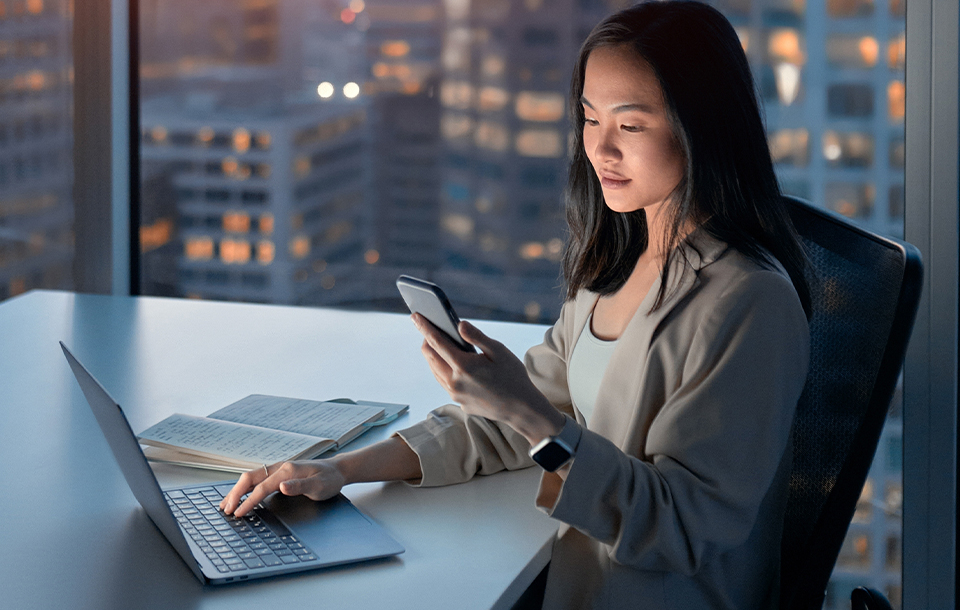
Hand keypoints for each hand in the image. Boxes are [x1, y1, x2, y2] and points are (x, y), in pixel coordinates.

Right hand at [219, 460, 345, 517]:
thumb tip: (282, 487)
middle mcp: (280, 467)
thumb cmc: (329, 479)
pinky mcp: (279, 474)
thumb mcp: (320, 485)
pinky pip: (257, 479)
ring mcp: (278, 469)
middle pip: (250, 479)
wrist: (337, 470)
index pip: (262, 487)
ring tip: (225, 504)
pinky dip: (245, 488)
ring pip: (251, 478)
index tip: (238, 513)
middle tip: (226, 510)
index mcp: (287, 470)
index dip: (248, 501)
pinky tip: (240, 495)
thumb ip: (300, 486)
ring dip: (237, 490)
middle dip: (235, 494)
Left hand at [413, 313, 563, 444]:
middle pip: (431, 357)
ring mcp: (456, 395)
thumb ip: (476, 337)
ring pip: (435, 371)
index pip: (436, 342)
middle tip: (428, 329)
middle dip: (427, 341)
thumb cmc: (513, 377)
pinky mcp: (460, 403)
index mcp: (464, 366)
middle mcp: (455, 382)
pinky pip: (444, 383)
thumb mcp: (499, 351)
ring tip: (436, 344)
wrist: (522, 409)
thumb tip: (459, 324)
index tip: (415, 316)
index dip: (424, 327)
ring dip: (433, 356)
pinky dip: (442, 370)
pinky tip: (448, 364)